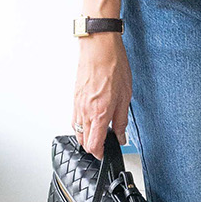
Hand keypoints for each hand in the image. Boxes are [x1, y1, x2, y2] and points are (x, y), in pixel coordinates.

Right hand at [73, 32, 131, 157]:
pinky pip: (75, 118)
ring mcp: (77, 105)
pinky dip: (82, 123)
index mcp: (99, 113)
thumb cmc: (113, 66)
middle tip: (105, 144)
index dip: (100, 154)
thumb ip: (122, 120)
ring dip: (87, 135)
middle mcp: (85, 111)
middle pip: (84, 141)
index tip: (107, 154)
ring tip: (100, 131)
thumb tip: (121, 136)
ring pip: (78, 130)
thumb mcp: (126, 96)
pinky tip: (92, 117)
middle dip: (94, 146)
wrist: (99, 46)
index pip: (94, 145)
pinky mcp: (74, 97)